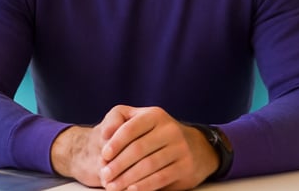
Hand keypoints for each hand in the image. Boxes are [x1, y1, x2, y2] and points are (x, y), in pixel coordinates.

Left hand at [52, 105, 218, 190]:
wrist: (195, 147)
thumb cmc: (156, 133)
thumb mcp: (139, 118)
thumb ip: (117, 119)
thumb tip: (105, 133)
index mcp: (155, 115)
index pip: (131, 128)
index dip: (115, 143)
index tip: (103, 156)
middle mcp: (170, 129)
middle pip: (139, 149)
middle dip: (118, 165)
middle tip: (105, 176)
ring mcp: (180, 148)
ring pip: (149, 165)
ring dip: (127, 178)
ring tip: (113, 186)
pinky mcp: (185, 166)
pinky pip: (161, 178)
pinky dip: (144, 185)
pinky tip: (131, 190)